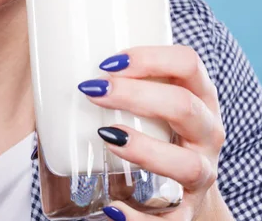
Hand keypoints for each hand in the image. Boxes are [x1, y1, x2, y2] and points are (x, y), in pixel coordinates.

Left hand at [77, 46, 231, 220]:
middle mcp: (207, 132)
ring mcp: (202, 172)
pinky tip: (114, 208)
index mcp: (199, 96)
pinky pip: (173, 220)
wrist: (185, 188)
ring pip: (187, 164)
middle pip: (184, 107)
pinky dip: (142, 218)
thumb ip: (122, 83)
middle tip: (93, 90)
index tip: (109, 62)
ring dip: (144, 150)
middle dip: (136, 95)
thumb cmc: (158, 131)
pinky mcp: (188, 210)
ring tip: (107, 137)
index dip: (151, 57)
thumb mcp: (152, 101)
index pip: (188, 64)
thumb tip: (54, 66)